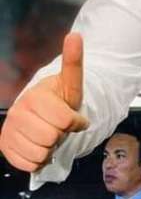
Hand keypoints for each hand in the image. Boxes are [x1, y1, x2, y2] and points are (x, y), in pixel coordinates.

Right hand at [0, 32, 88, 171]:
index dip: (76, 122)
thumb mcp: (72, 82)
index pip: (65, 121)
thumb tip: (75, 34)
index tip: (75, 118)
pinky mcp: (4, 146)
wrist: (43, 112)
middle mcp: (17, 112)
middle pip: (52, 138)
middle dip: (61, 135)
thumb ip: (74, 61)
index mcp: (35, 96)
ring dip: (50, 148)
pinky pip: (28, 163)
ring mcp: (8, 130)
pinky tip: (39, 146)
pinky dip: (39, 159)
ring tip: (49, 134)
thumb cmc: (60, 98)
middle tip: (59, 126)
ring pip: (40, 153)